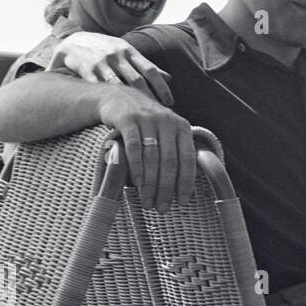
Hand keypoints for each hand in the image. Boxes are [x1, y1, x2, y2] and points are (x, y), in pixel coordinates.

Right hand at [47, 33, 172, 106]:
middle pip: (136, 79)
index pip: (150, 70)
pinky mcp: (86, 72)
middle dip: (149, 97)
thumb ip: (146, 65)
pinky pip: (98, 88)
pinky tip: (116, 114)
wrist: (74, 42)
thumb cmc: (107, 49)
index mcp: (129, 51)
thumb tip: (169, 78)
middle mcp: (117, 56)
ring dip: (129, 102)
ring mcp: (101, 64)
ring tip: (140, 118)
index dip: (161, 87)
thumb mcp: (127, 51)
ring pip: (118, 85)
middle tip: (158, 114)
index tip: (170, 102)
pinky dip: (107, 101)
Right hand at [98, 84, 194, 211]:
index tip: (182, 202)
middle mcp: (168, 121)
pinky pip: (134, 147)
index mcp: (182, 127)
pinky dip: (137, 166)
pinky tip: (137, 183)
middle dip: (166, 187)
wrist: (117, 98)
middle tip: (161, 207)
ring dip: (150, 182)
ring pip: (153, 156)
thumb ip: (175, 152)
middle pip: (170, 161)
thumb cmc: (145, 123)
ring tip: (147, 200)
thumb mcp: (165, 131)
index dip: (186, 182)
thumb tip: (187, 188)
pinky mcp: (128, 119)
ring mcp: (148, 118)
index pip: (188, 158)